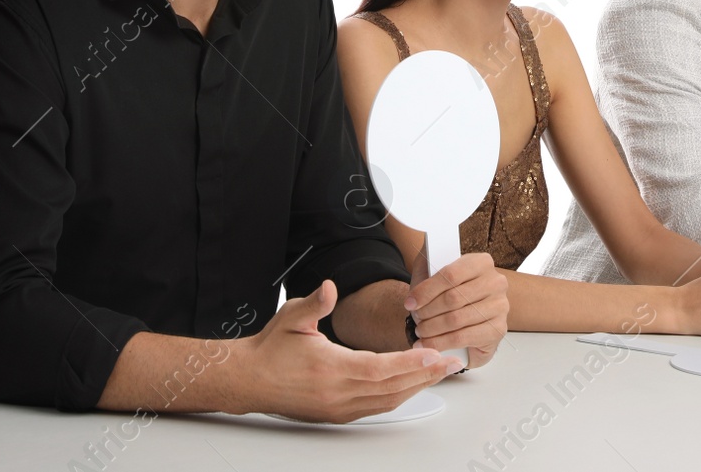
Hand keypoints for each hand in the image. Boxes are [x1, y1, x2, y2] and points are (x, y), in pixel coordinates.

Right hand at [241, 281, 458, 422]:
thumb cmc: (271, 349)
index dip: (408, 362)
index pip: (378, 368)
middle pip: (391, 388)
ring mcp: (338, 407)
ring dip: (416, 386)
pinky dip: (399, 396)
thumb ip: (314, 303)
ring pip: (387, 400)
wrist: (250, 379)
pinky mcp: (337, 414)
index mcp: (329, 368)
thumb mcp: (290, 317)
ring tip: (440, 372)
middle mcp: (336, 393)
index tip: (432, 354)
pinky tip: (413, 384)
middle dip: (424, 375)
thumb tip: (329, 287)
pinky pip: (376, 407)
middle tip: (450, 362)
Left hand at [406, 252, 508, 368]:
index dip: (426, 290)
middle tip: (415, 319)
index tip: (409, 303)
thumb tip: (426, 247)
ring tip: (419, 332)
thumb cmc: (450, 294)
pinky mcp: (498, 329)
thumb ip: (428, 261)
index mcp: (482, 262)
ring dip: (431, 329)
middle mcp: (496, 282)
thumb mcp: (436, 274)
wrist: (469, 321)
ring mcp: (500, 306)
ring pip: (456, 319)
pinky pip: (463, 337)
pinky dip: (440, 343)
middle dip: (427, 311)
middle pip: (453, 298)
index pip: (450, 274)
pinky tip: (428, 345)